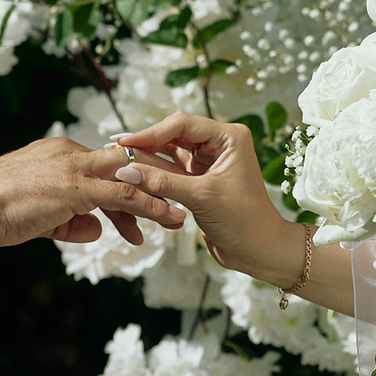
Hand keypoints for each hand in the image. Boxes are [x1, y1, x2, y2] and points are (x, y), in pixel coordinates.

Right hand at [0, 136, 185, 247]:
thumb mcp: (40, 218)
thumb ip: (71, 221)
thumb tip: (96, 229)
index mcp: (60, 154)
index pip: (104, 166)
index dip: (129, 184)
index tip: (149, 198)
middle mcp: (71, 153)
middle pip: (124, 163)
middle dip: (154, 182)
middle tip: (177, 199)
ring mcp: (74, 167)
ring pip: (130, 177)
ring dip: (159, 197)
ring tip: (179, 218)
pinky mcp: (75, 187)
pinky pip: (122, 195)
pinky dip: (149, 206)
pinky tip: (165, 219)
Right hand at [109, 112, 304, 284]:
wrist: (259, 251)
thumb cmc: (243, 221)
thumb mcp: (201, 197)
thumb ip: (162, 181)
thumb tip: (125, 170)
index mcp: (228, 137)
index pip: (182, 124)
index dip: (151, 132)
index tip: (124, 142)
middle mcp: (218, 144)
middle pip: (173, 135)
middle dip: (146, 144)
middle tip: (116, 151)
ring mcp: (207, 162)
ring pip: (169, 153)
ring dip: (148, 160)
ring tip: (120, 163)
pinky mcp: (198, 180)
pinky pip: (170, 171)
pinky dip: (154, 175)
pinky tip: (134, 177)